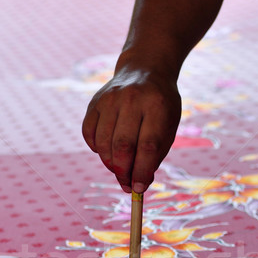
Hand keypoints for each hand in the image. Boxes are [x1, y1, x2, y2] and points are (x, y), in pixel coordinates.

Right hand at [82, 67, 180, 192]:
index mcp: (157, 106)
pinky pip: (89, 134)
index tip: (139, 188)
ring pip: (103, 143)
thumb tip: (139, 185)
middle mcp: (132, 99)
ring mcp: (110, 98)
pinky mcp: (95, 102)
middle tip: (127, 185)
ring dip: (109, 164)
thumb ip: (155, 155)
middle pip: (122, 146)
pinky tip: (107, 150)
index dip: (141, 172)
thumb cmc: (160, 106)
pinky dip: (96, 149)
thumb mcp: (168, 126)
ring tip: (119, 169)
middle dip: (123, 172)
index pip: (147, 146)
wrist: (145, 69)